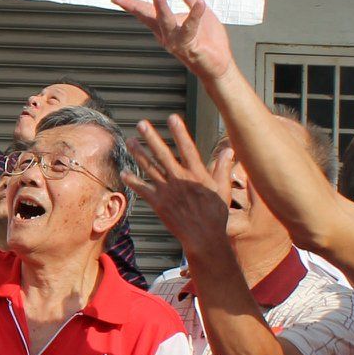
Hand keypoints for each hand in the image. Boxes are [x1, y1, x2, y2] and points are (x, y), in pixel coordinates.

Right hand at [111, 0, 234, 81]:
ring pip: (165, 22)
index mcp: (165, 26)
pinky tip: (200, 3)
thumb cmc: (207, 41)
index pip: (146, 12)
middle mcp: (166, 34)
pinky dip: (195, 14)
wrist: (218, 64)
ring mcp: (176, 41)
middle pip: (147, 17)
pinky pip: (190, 28)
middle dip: (133, 6)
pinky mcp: (189, 46)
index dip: (131, 4)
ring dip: (160, 7)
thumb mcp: (199, 13)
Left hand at [122, 115, 229, 257]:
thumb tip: (229, 149)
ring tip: (130, 141)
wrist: (203, 237)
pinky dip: (132, 180)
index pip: (187, 147)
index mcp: (197, 173)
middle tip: (141, 124)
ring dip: (138, 153)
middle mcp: (180, 179)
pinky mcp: (158, 203)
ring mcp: (167, 191)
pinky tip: (124, 172)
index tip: (172, 117)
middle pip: (163, 153)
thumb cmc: (216, 214)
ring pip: (149, 168)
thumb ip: (223, 167)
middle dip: (151, 137)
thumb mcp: (223, 188)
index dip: (180, 132)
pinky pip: (142, 189)